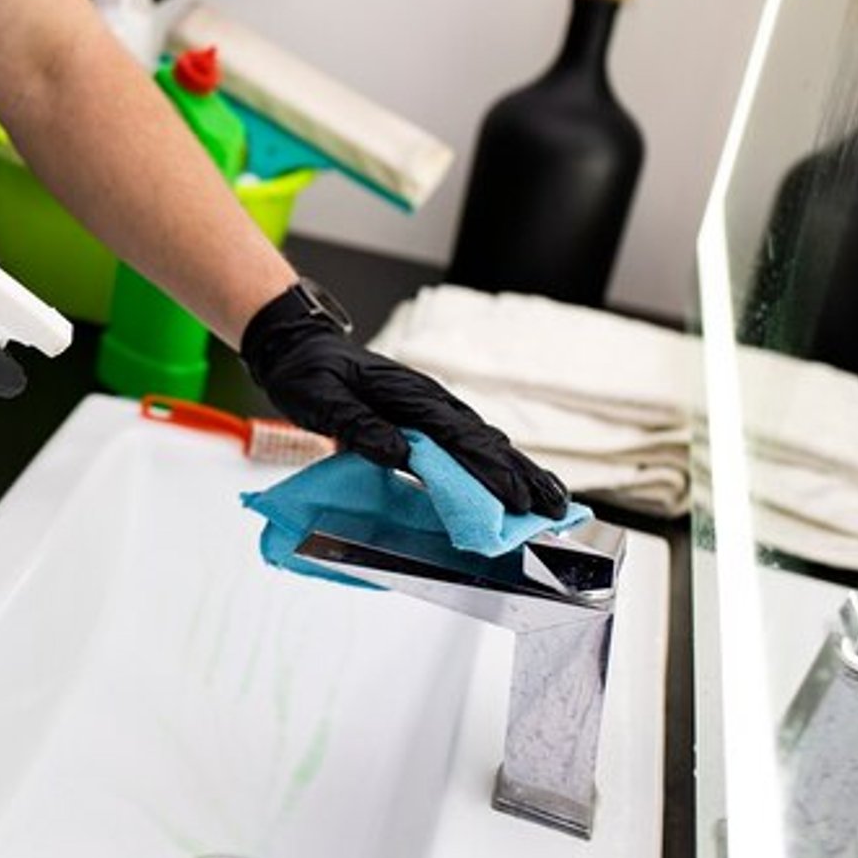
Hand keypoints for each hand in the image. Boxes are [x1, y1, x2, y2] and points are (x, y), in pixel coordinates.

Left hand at [241, 283, 568, 517]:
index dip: (491, 471)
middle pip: (485, 442)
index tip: (518, 500)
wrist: (300, 347)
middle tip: (556, 510)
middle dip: (522, 477)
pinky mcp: (424, 417)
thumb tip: (400, 455)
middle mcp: (429, 400)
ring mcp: (430, 408)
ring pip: (483, 442)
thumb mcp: (322, 400)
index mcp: (409, 395)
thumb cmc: (309, 372)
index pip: (459, 438)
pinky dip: (494, 463)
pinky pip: (466, 443)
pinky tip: (511, 484)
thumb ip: (359, 426)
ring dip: (517, 472)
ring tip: (550, 503)